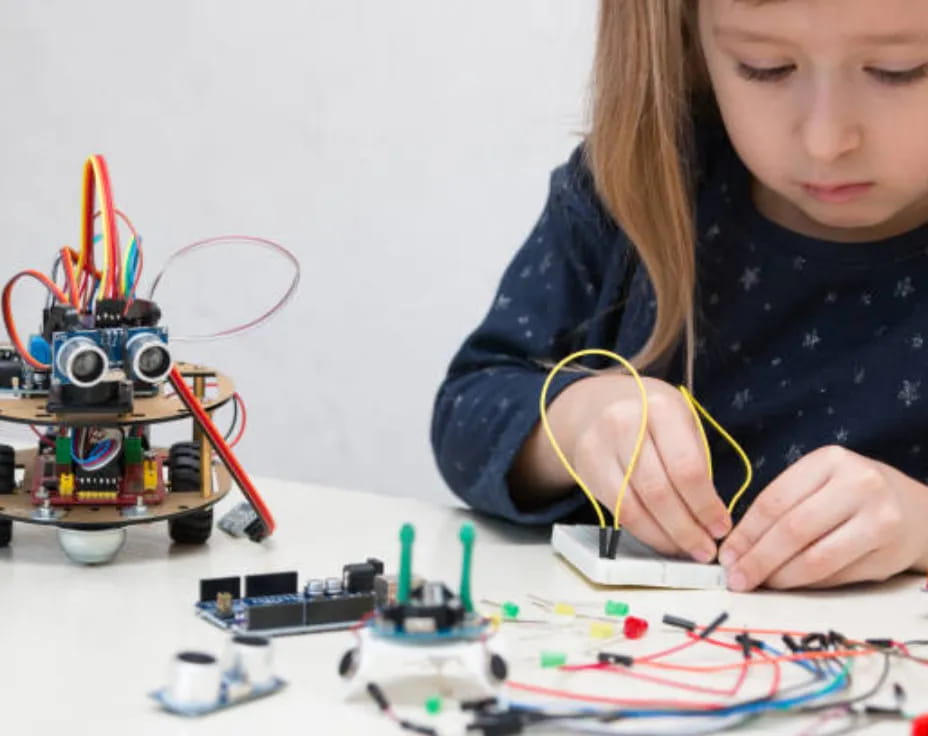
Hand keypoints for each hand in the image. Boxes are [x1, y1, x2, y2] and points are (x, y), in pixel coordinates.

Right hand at [561, 374, 731, 560]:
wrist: (598, 405)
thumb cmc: (652, 417)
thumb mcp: (681, 422)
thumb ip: (696, 462)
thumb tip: (712, 518)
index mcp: (660, 408)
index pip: (686, 467)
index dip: (705, 505)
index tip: (721, 527)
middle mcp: (625, 424)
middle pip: (658, 491)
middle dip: (686, 528)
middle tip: (706, 549)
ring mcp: (599, 447)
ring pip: (634, 507)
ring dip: (665, 537)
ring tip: (687, 550)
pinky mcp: (586, 469)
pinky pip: (617, 511)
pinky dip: (643, 532)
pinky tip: (662, 539)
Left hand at [718, 445, 927, 590]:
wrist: (916, 511)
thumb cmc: (851, 496)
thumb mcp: (819, 483)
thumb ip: (783, 506)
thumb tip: (737, 547)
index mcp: (829, 461)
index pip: (774, 500)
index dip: (746, 532)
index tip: (726, 554)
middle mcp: (857, 484)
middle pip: (792, 529)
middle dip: (758, 558)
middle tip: (736, 578)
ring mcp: (878, 518)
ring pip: (815, 557)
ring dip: (780, 576)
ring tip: (758, 583)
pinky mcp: (889, 552)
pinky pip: (836, 574)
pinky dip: (806, 583)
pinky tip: (789, 584)